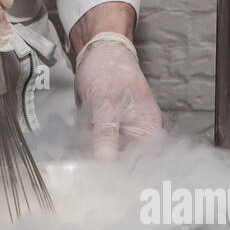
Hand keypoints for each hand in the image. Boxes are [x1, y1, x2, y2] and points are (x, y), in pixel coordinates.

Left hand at [74, 34, 163, 160]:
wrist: (97, 51)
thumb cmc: (109, 68)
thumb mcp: (105, 103)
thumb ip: (105, 134)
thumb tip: (105, 161)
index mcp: (148, 127)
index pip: (144, 161)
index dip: (128, 172)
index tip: (108, 178)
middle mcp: (138, 132)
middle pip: (125, 162)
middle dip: (106, 164)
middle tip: (89, 163)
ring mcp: (121, 131)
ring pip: (108, 155)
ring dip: (93, 154)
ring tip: (85, 143)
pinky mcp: (105, 130)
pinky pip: (96, 145)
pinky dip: (86, 145)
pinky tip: (80, 138)